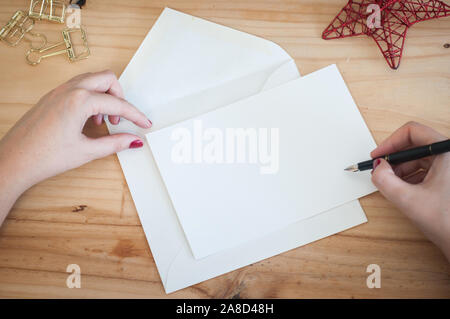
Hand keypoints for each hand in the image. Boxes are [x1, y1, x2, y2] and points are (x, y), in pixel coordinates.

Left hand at [0, 70, 150, 225]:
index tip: (143, 124)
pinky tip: (88, 119)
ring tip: (103, 121)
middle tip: (119, 119)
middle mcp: (69, 89)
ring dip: (104, 95)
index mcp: (79, 100)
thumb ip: (115, 143)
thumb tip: (133, 140)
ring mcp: (58, 91)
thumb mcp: (86, 151)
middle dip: (120, 97)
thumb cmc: (43, 156)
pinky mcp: (52, 96)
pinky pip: (79, 86)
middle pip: (107, 79)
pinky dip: (91, 97)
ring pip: (92, 79)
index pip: (117, 103)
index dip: (135, 115)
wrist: (13, 161)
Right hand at [371, 121, 449, 260]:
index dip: (390, 142)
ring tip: (392, 186)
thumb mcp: (408, 200)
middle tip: (381, 172)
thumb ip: (385, 180)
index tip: (378, 156)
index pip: (413, 132)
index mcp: (446, 153)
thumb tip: (377, 168)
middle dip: (394, 159)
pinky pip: (425, 169)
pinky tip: (404, 191)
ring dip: (401, 170)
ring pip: (418, 158)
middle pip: (415, 145)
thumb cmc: (448, 223)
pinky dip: (410, 177)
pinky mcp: (448, 178)